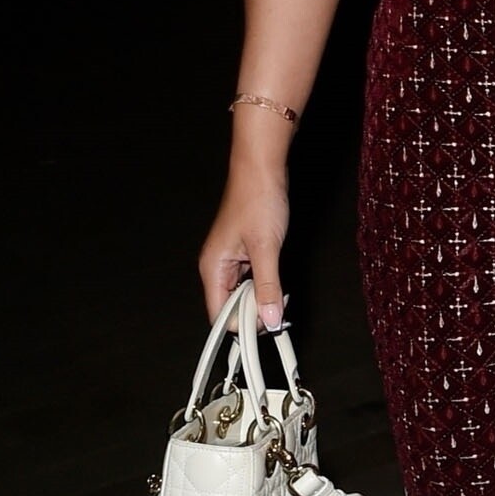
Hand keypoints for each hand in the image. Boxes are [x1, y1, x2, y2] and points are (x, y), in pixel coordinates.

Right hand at [200, 167, 290, 329]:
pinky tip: (279, 283)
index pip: (220, 316)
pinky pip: (251, 281)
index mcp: (213, 268)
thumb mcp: (266, 248)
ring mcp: (230, 261)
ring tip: (282, 293)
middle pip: (232, 308)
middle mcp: (217, 267)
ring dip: (263, 298)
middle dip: (256, 312)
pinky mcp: (244, 254)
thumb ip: (268, 286)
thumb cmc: (257, 200)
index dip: (243, 325)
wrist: (261, 170)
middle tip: (280, 307)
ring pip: (243, 295)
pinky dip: (265, 286)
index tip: (268, 325)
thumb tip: (270, 319)